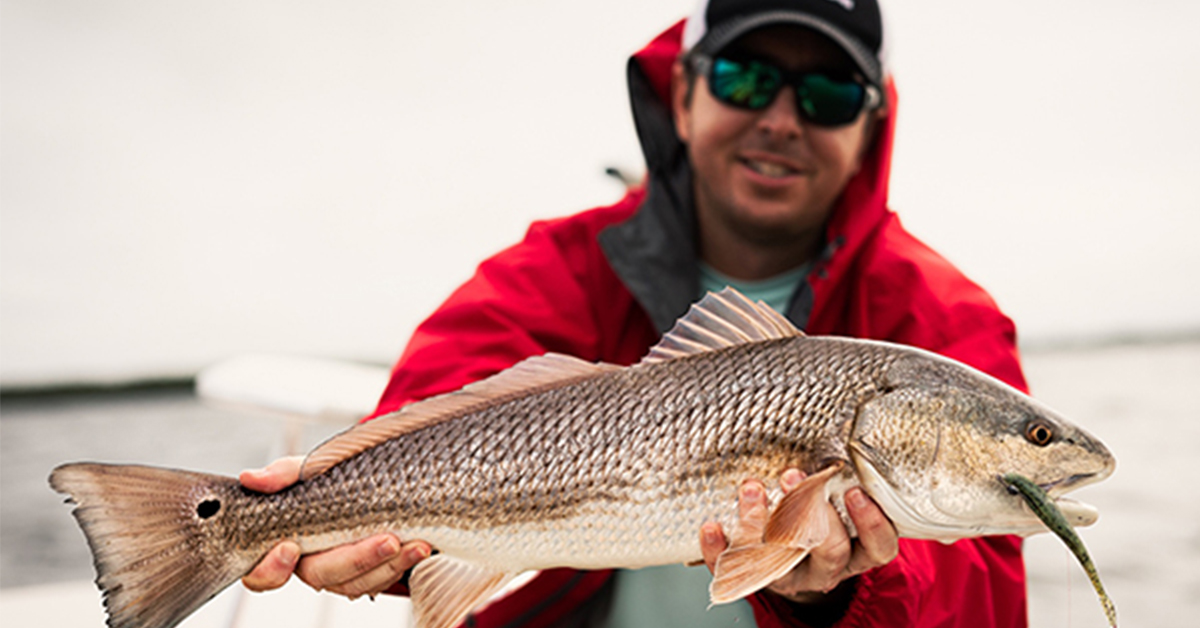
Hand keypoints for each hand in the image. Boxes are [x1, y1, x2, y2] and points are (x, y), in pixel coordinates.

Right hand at [239, 456, 432, 598]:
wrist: (371, 476)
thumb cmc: (331, 476)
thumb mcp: (308, 468)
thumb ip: (282, 474)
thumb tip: (251, 479)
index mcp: (283, 543)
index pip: (262, 573)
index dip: (270, 569)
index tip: (290, 548)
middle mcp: (309, 564)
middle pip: (321, 576)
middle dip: (356, 559)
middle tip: (388, 540)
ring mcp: (340, 573)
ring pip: (356, 584)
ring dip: (388, 566)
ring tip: (417, 545)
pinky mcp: (368, 574)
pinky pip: (380, 582)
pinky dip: (401, 566)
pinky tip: (420, 548)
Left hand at [698, 468, 897, 603]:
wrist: (791, 561)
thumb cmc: (821, 514)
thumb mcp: (839, 497)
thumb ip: (842, 473)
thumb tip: (838, 415)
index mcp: (858, 549)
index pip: (877, 546)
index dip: (870, 523)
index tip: (853, 491)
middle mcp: (829, 567)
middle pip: (831, 551)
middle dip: (812, 512)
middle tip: (792, 475)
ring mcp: (793, 577)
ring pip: (782, 559)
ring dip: (764, 523)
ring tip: (751, 488)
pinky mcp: (756, 580)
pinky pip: (737, 572)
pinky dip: (720, 551)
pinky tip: (711, 526)